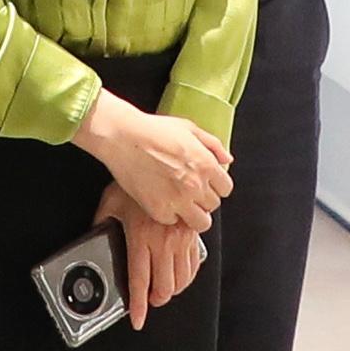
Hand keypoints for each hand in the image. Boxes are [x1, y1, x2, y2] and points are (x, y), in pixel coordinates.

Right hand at [76, 91, 232, 226]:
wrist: (122, 137)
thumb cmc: (152, 130)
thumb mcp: (188, 128)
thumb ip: (212, 144)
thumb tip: (227, 159)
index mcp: (207, 165)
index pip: (226, 189)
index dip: (215, 186)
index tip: (205, 184)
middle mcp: (196, 185)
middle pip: (213, 205)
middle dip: (202, 199)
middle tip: (188, 190)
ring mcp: (178, 200)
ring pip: (200, 222)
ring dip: (191, 213)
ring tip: (179, 203)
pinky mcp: (159, 209)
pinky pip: (172, 221)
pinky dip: (167, 214)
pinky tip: (160, 199)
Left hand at [96, 183, 208, 326]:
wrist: (164, 162)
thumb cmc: (133, 180)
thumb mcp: (110, 202)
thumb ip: (102, 224)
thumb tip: (93, 238)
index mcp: (141, 237)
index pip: (140, 280)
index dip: (139, 305)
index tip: (137, 320)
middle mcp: (163, 242)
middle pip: (165, 286)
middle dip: (157, 300)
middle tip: (150, 301)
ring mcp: (181, 239)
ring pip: (182, 279)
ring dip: (173, 290)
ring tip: (163, 290)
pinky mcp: (193, 234)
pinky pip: (195, 264)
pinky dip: (188, 275)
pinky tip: (180, 275)